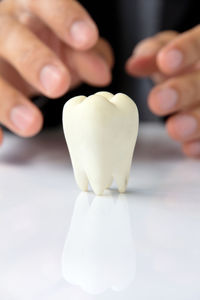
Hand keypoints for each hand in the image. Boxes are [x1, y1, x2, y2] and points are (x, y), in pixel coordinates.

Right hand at [0, 0, 112, 143]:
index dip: (64, 18)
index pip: (44, 3)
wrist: (11, 50)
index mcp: (28, 10)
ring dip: (8, 100)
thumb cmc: (41, 43)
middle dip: (34, 60)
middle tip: (59, 85)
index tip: (86, 39)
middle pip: (10, 36)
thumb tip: (103, 72)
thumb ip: (86, 54)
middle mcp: (3, 28)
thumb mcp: (65, 44)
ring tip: (32, 125)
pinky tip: (1, 141)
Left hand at [126, 26, 199, 157]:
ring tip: (174, 129)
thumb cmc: (179, 65)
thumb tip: (134, 65)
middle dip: (183, 92)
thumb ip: (152, 53)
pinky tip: (188, 148)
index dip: (186, 51)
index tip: (165, 61)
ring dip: (195, 121)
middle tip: (158, 102)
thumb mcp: (166, 51)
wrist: (194, 81)